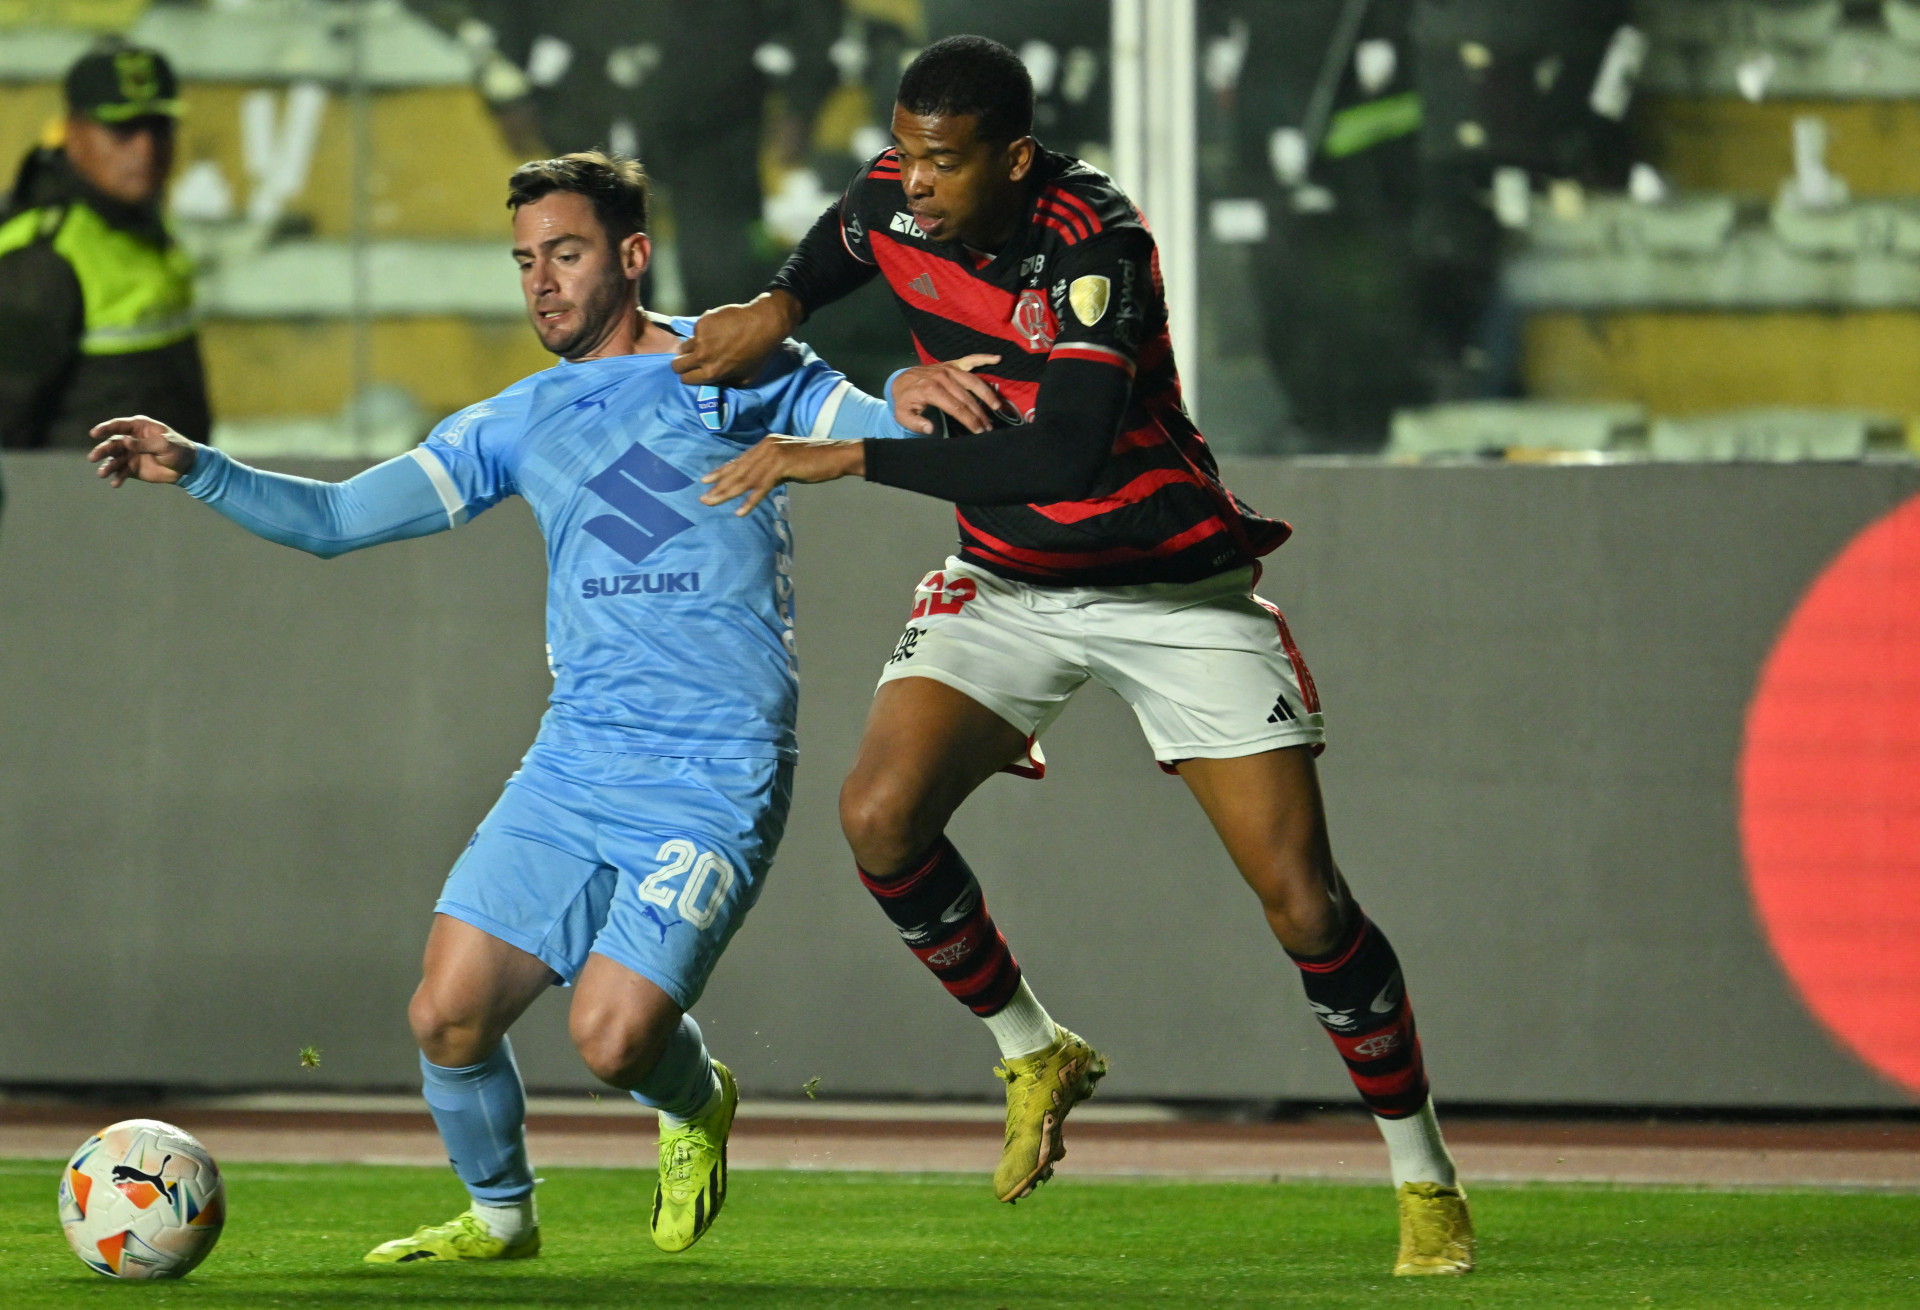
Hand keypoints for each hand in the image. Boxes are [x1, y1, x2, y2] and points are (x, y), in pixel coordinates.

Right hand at [88, 415, 197, 486]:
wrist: (186, 468)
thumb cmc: (178, 450)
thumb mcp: (165, 445)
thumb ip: (145, 444)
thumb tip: (125, 441)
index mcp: (140, 427)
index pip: (119, 426)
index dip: (105, 429)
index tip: (94, 434)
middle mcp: (131, 439)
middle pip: (113, 443)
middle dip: (102, 450)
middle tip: (93, 457)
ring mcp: (130, 454)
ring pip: (114, 459)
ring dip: (107, 466)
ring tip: (102, 474)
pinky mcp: (132, 468)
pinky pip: (122, 473)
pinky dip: (118, 478)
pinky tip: (115, 484)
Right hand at [672, 291, 803, 385]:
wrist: (763, 324)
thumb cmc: (758, 353)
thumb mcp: (747, 378)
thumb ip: (728, 384)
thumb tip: (717, 385)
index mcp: (711, 372)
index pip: (685, 379)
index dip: (688, 377)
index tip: (693, 373)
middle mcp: (702, 356)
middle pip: (676, 364)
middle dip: (681, 365)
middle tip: (690, 361)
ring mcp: (700, 337)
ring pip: (683, 347)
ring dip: (690, 348)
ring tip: (703, 345)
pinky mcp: (702, 322)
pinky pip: (694, 330)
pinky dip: (701, 332)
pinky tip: (716, 330)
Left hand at [699, 436, 863, 515]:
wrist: (838, 455)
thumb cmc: (816, 461)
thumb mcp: (789, 464)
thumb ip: (772, 470)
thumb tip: (759, 482)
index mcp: (766, 444)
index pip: (740, 460)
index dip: (722, 471)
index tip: (706, 481)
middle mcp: (766, 446)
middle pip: (738, 469)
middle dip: (719, 485)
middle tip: (703, 497)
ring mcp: (774, 455)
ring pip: (746, 478)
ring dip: (728, 493)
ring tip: (713, 503)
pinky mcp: (783, 465)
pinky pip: (762, 486)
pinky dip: (750, 500)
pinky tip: (740, 511)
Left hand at [891, 354, 1017, 433]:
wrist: (900, 380)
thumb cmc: (904, 400)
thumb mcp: (902, 415)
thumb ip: (915, 423)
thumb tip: (930, 429)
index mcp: (931, 390)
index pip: (956, 407)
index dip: (969, 420)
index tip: (979, 431)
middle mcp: (942, 377)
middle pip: (967, 397)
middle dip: (979, 413)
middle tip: (989, 427)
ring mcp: (948, 369)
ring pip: (972, 381)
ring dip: (986, 394)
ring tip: (996, 406)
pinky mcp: (952, 364)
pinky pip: (970, 359)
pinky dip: (984, 358)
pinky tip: (997, 359)